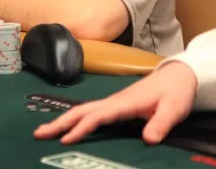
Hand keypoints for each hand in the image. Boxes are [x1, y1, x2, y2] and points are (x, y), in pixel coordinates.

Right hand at [34, 61, 197, 144]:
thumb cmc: (174, 92)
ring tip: (44, 131)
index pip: (97, 116)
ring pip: (82, 110)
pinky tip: (68, 127)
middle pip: (81, 110)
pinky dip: (74, 119)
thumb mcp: (172, 110)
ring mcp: (112, 102)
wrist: (176, 75)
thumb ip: (160, 124)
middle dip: (59, 122)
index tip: (65, 139)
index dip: (81, 128)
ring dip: (63, 120)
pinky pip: (90, 112)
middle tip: (38, 133)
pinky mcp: (115, 105)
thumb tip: (147, 140)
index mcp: (124, 103)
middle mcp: (113, 101)